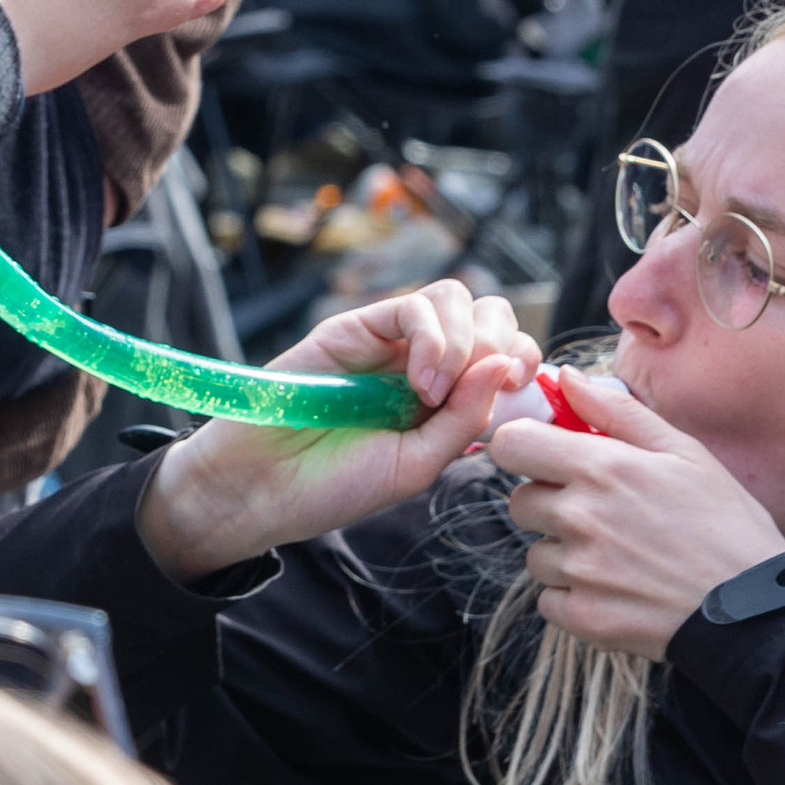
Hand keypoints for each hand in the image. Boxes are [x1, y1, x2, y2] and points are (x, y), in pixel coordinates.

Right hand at [140, 282, 541, 579]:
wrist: (262, 486)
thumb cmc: (334, 485)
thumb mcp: (417, 465)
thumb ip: (463, 419)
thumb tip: (505, 366)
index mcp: (444, 396)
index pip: (503, 352)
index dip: (522, 362)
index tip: (518, 393)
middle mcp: (422, 360)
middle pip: (489, 313)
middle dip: (502, 342)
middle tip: (481, 389)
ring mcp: (388, 341)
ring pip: (455, 299)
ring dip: (465, 342)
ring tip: (435, 394)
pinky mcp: (355, 327)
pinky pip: (413, 306)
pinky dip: (433, 338)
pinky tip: (419, 383)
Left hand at [494, 370, 784, 655]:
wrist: (756, 608)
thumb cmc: (727, 524)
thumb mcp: (684, 452)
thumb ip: (616, 411)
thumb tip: (566, 378)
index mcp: (603, 468)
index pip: (510, 445)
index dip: (523, 449)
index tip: (543, 459)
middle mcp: (581, 518)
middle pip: (519, 502)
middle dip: (549, 503)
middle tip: (598, 513)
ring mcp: (580, 572)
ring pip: (536, 555)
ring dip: (564, 554)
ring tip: (619, 556)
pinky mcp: (585, 619)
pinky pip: (550, 601)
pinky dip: (575, 598)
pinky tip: (619, 590)